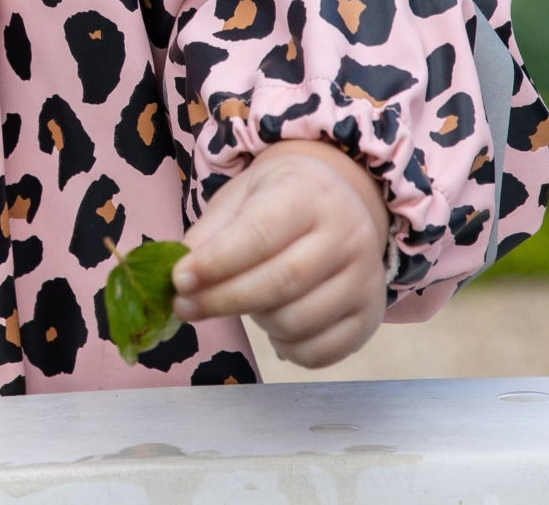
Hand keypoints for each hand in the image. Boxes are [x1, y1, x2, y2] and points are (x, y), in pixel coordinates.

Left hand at [170, 139, 390, 367]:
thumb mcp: (242, 197)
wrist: (341, 203)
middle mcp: (347, 235)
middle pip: (281, 283)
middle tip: (185, 307)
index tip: (179, 280)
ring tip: (243, 303)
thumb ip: (211, 234)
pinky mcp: (369, 317)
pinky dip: (286, 348)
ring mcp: (365, 280)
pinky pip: (321, 352)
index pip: (260, 234)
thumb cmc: (280, 201)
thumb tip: (182, 274)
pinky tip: (273, 327)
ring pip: (299, 322)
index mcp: (310, 195)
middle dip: (223, 300)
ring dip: (257, 322)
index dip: (216, 263)